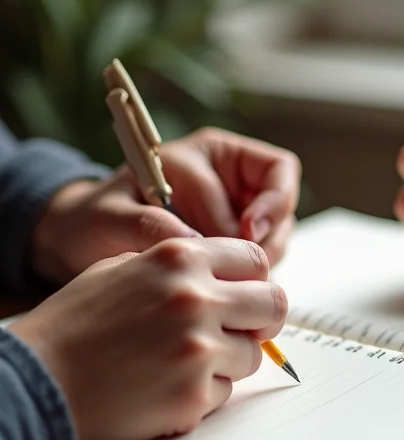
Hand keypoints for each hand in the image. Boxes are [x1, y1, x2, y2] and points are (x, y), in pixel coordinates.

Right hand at [9, 237, 286, 439]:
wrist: (37, 381)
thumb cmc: (77, 324)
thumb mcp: (125, 268)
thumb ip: (182, 264)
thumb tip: (230, 276)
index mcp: (180, 257)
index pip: (257, 260)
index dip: (254, 280)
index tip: (245, 295)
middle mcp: (196, 297)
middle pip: (275, 305)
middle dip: (261, 320)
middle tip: (239, 330)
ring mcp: (198, 348)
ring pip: (253, 355)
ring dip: (229, 361)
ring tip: (183, 362)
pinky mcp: (193, 395)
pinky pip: (227, 393)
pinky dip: (204, 393)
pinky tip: (167, 387)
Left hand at [32, 128, 300, 284]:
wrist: (83, 244)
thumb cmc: (97, 218)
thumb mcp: (113, 215)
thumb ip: (150, 224)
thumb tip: (194, 242)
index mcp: (212, 154)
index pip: (274, 169)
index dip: (269, 204)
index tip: (248, 234)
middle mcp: (232, 180)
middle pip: (284, 201)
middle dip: (272, 235)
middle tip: (249, 265)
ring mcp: (236, 213)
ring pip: (279, 232)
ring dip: (263, 258)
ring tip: (228, 277)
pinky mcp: (232, 245)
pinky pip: (260, 257)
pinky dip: (250, 274)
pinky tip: (223, 285)